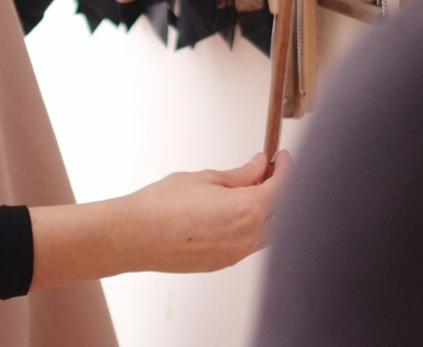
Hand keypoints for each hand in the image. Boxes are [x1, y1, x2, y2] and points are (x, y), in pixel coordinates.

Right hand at [117, 150, 291, 273]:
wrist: (135, 237)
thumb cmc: (162, 206)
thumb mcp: (206, 179)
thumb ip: (240, 175)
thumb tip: (259, 166)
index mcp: (248, 210)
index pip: (283, 187)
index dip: (286, 169)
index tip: (283, 158)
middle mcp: (248, 236)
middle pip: (281, 211)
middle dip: (278, 189)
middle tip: (267, 171)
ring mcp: (237, 254)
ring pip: (268, 231)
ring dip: (266, 211)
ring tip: (249, 190)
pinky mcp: (224, 263)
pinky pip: (250, 244)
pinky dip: (252, 227)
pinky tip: (235, 212)